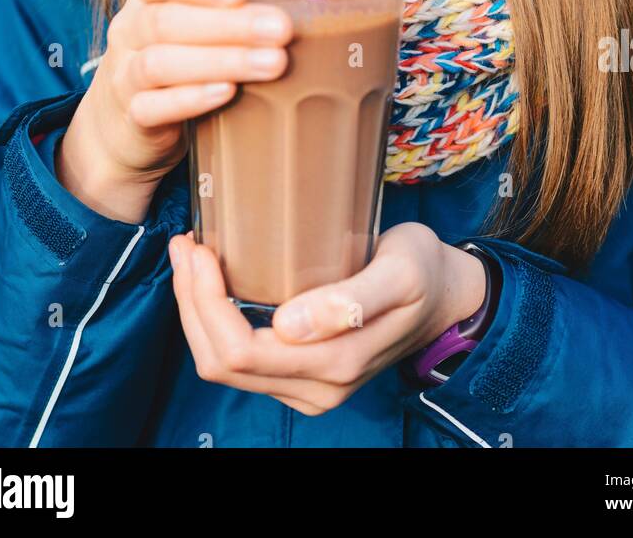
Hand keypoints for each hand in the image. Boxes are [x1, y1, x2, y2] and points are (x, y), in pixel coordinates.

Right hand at [55, 0, 293, 220]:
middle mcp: (131, 30)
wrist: (128, 127)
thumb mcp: (207, 24)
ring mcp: (125, 75)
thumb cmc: (186, 58)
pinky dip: (190, 99)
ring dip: (221, 61)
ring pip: (161, 63)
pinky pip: (152, 107)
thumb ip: (256, 0)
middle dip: (230, 25)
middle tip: (282, 30)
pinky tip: (227, 94)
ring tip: (273, 64)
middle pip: (167, 21)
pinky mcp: (132, 119)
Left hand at [168, 222, 487, 414]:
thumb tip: (288, 326)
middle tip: (185, 244)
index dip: (205, 302)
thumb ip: (350, 301)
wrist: (447, 295)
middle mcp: (316, 388)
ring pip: (223, 365)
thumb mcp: (399, 271)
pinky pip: (240, 359)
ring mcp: (307, 387)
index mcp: (335, 365)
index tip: (199, 247)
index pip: (240, 350)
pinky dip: (215, 320)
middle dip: (191, 303)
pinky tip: (215, 280)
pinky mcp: (302, 374)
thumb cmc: (423, 270)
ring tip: (191, 255)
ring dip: (197, 312)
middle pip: (221, 363)